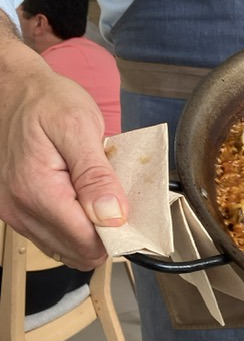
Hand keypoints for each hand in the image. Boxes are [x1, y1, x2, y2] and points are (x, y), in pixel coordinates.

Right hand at [0, 38, 127, 269]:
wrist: (13, 89)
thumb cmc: (46, 102)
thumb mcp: (80, 127)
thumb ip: (97, 176)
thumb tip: (113, 216)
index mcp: (37, 191)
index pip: (87, 241)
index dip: (117, 234)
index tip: (132, 213)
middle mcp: (20, 209)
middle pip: (78, 251)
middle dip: (106, 235)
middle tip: (119, 202)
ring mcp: (16, 213)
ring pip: (67, 249)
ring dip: (91, 233)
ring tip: (100, 198)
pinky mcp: (18, 210)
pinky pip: (54, 237)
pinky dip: (75, 227)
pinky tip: (85, 203)